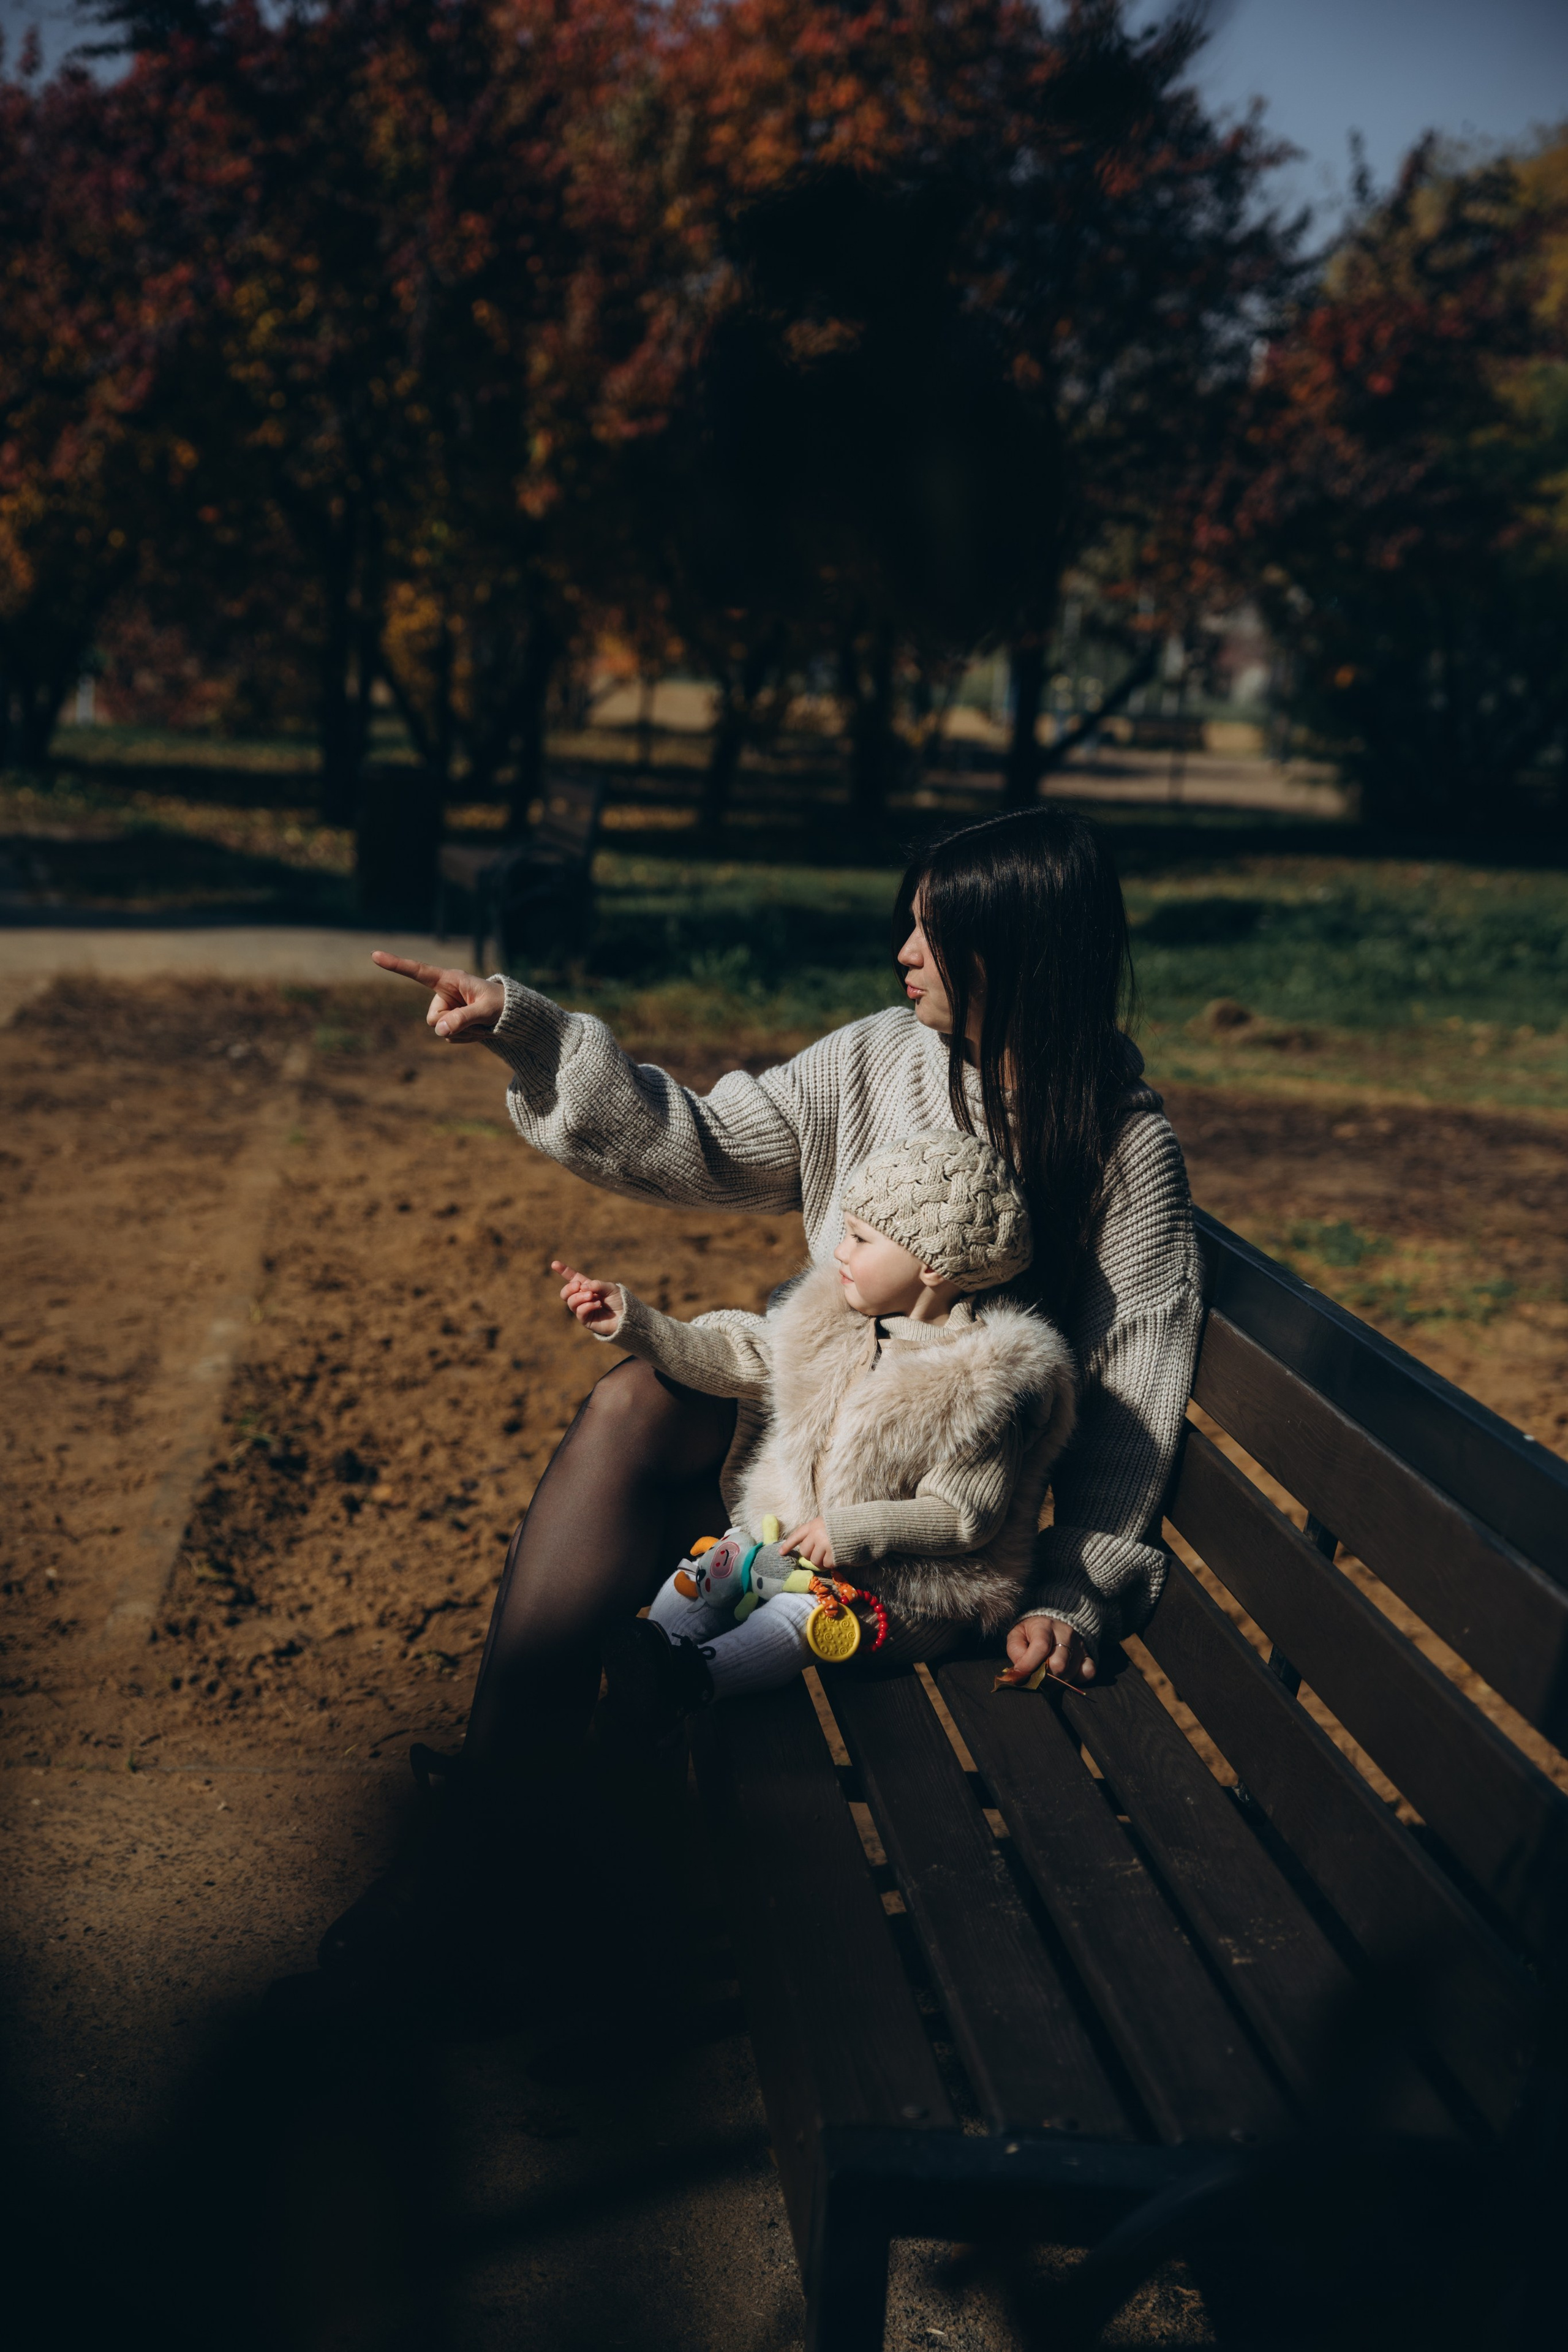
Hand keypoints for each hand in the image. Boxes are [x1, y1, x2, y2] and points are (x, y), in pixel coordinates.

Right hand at [370, 952, 505, 1041]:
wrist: (511, 1016)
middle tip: (479, 1020)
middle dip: (454, 1024)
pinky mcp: (451, 1022)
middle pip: (433, 1018)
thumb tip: (439, 1030)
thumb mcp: (487, 1010)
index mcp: (450, 979)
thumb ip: (464, 1018)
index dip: (396, 964)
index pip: (418, 972)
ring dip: (464, 1033)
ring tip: (482, 1024)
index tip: (375, 955)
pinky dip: (466, 1038)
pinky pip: (449, 1036)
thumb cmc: (502, 1005)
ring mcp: (447, 1009)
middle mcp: (444, 993)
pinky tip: (479, 1030)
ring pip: (441, 1030)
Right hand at [552, 1261, 622, 1336]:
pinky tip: (597, 1304)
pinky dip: (587, 1306)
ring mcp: (583, 1310)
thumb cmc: (619, 1300)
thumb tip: (582, 1287)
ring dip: (580, 1297)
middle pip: (565, 1293)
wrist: (627, 1316)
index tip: (554, 1263)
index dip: (563, 1271)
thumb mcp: (610, 1287)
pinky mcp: (586, 1320)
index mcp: (587, 1287)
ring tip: (592, 1296)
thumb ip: (597, 1285)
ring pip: (571, 1302)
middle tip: (580, 1286)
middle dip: (569, 1288)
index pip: (572, 1278)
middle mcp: (582, 1298)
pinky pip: (579, 1312)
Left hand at [781, 1517, 834, 1570]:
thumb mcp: (823, 1523)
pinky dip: (830, 1563)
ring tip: (829, 1555)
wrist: (857, 1526)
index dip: (788, 1545)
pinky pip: (826, 1564)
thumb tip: (804, 1547)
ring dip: (821, 1561)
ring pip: (814, 1560)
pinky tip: (835, 1557)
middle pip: (804, 1552)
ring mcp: (824, 1544)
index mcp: (813, 1526)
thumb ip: (813, 1532)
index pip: (796, 1536)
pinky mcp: (833, 1553)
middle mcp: (816, 1535)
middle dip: (810, 1555)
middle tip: (820, 1553)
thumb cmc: (839, 1524)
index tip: (781, 1552)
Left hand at [998, 1616, 1095, 1687]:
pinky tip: (1064, 1675)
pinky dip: (1076, 1679)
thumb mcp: (1017, 1635)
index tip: (1021, 1671)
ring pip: (1070, 1673)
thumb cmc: (1031, 1632)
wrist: (1053, 1623)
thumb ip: (1016, 1651)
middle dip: (1043, 1677)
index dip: (1029, 1664)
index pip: (1041, 1646)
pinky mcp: (1088, 1655)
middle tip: (1035, 1677)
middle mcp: (1065, 1633)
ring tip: (1047, 1675)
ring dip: (1055, 1681)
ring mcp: (1079, 1645)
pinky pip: (1088, 1672)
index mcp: (1045, 1625)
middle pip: (1058, 1664)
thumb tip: (1022, 1670)